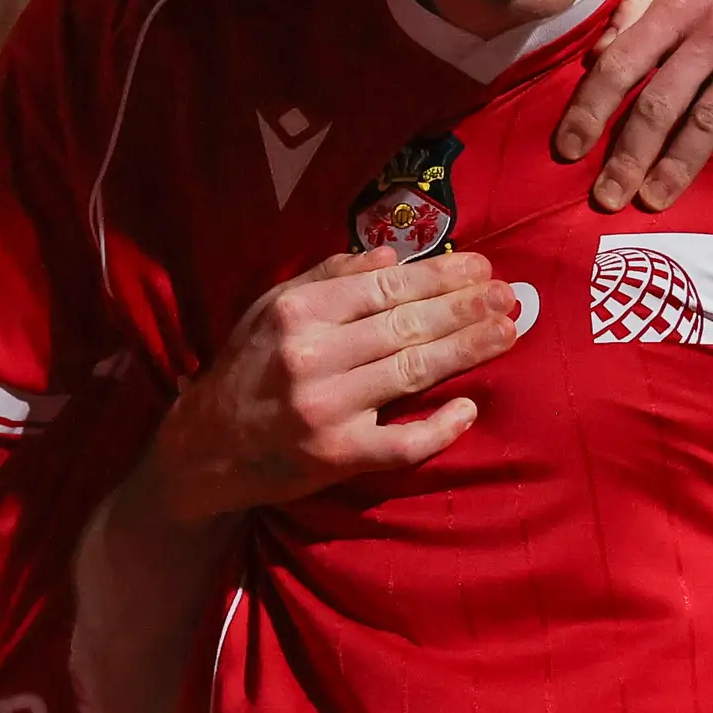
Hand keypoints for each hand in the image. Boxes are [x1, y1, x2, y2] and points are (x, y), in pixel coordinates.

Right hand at [145, 245, 520, 521]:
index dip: (441, 276)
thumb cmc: (246, 370)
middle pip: (407, 325)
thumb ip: (328, 276)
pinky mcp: (336, 457)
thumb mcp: (270, 308)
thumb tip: (390, 255)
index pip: (386, 286)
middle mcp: (311, 355)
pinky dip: (439, 428)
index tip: (481, 267)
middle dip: (465, 307)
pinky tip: (469, 410)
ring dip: (467, 351)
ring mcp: (326, 409)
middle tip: (509, 295)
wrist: (203, 448)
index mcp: (297, 311)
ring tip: (507, 333)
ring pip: (412, 372)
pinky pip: (400, 444)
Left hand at [551, 0, 712, 213]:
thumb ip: (641, 1)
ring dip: (679, 169)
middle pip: (660, 104)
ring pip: (711, 122)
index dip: (589, 109)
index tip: (567, 148)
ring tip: (654, 202)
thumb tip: (596, 51)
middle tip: (606, 198)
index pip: (621, 64)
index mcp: (682, 1)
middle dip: (627, 157)